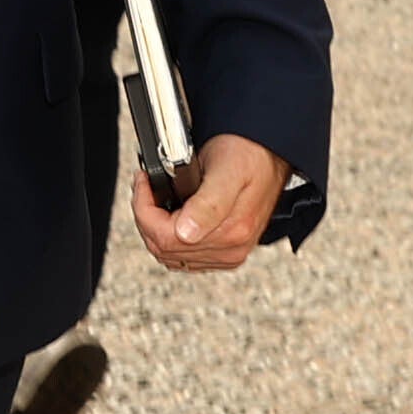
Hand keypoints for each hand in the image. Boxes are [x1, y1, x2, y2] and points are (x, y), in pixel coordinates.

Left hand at [129, 134, 286, 274]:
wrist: (268, 155)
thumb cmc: (247, 155)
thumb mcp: (227, 171)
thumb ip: (208, 204)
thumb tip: (186, 233)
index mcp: (232, 231)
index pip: (165, 238)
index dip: (145, 209)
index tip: (145, 183)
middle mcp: (231, 248)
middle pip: (164, 249)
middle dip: (147, 217)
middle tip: (147, 188)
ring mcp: (229, 253)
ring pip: (170, 255)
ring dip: (156, 228)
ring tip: (158, 199)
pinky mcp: (226, 253)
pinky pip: (184, 258)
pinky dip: (170, 239)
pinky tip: (172, 216)